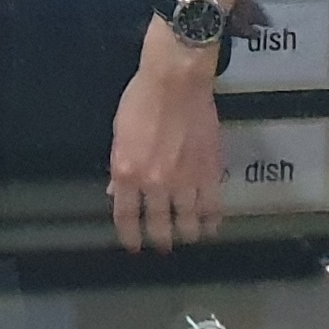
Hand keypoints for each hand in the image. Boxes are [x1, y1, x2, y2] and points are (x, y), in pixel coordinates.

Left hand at [108, 36, 225, 250]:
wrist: (176, 81)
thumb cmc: (141, 99)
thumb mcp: (119, 133)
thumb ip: (120, 166)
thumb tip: (116, 190)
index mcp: (127, 172)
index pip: (126, 216)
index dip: (129, 235)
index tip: (133, 245)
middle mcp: (155, 183)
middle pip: (158, 225)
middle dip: (160, 240)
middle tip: (163, 246)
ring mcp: (185, 180)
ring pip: (188, 221)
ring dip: (188, 234)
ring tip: (188, 238)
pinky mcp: (210, 172)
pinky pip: (213, 206)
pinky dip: (212, 220)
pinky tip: (211, 227)